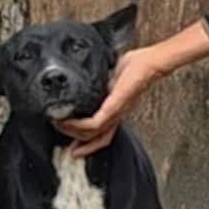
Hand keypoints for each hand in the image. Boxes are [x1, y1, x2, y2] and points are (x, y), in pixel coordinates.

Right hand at [57, 46, 171, 159]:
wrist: (149, 62)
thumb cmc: (135, 66)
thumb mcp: (111, 74)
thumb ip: (99, 79)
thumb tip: (86, 73)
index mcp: (116, 109)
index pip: (103, 133)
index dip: (88, 143)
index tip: (73, 145)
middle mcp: (117, 115)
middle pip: (98, 139)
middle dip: (78, 142)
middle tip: (61, 134)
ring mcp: (116, 112)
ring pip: (93, 134)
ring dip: (73, 132)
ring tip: (59, 125)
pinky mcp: (114, 107)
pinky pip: (95, 123)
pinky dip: (79, 125)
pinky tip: (68, 121)